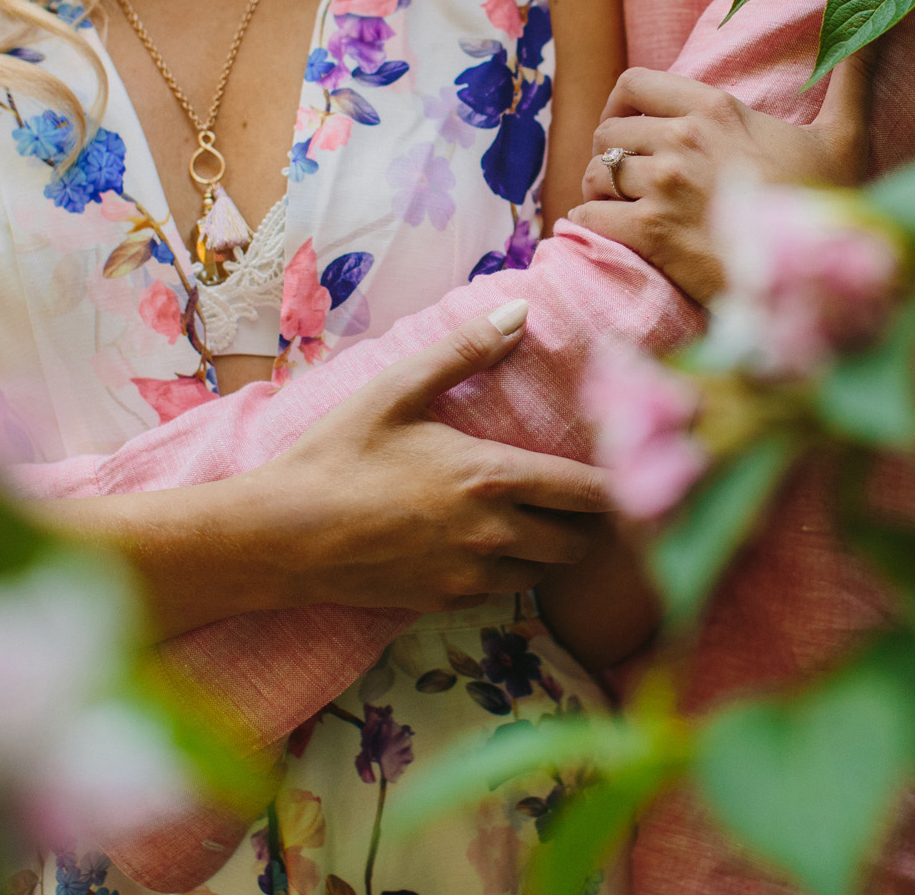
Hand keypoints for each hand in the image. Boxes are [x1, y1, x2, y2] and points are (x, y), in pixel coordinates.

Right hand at [236, 301, 613, 614]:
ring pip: (544, 573)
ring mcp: (469, 576)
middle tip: (585, 495)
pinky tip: (489, 544)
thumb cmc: (338, 453)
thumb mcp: (397, 389)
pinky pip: (500, 592)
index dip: (620, 485)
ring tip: (540, 519)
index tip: (633, 468)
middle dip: (591, 522)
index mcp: (491, 478)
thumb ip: (465, 351)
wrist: (281, 535)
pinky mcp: (443, 602)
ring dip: (550, 549)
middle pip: (580, 542)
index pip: (590, 493)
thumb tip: (521, 310)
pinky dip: (508, 571)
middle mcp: (493, 536)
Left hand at [562, 53, 873, 303]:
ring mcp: (664, 185)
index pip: (633, 83)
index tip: (630, 127)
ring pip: (596, 175)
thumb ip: (850, 79)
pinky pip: (590, 217)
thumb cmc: (829, 205)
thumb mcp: (845, 136)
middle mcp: (683, 138)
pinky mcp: (650, 233)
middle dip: (611, 156)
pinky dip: (591, 226)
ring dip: (601, 193)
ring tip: (620, 208)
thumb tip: (878, 33)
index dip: (621, 106)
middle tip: (627, 178)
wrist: (818, 277)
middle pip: (608, 132)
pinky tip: (610, 235)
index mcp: (716, 107)